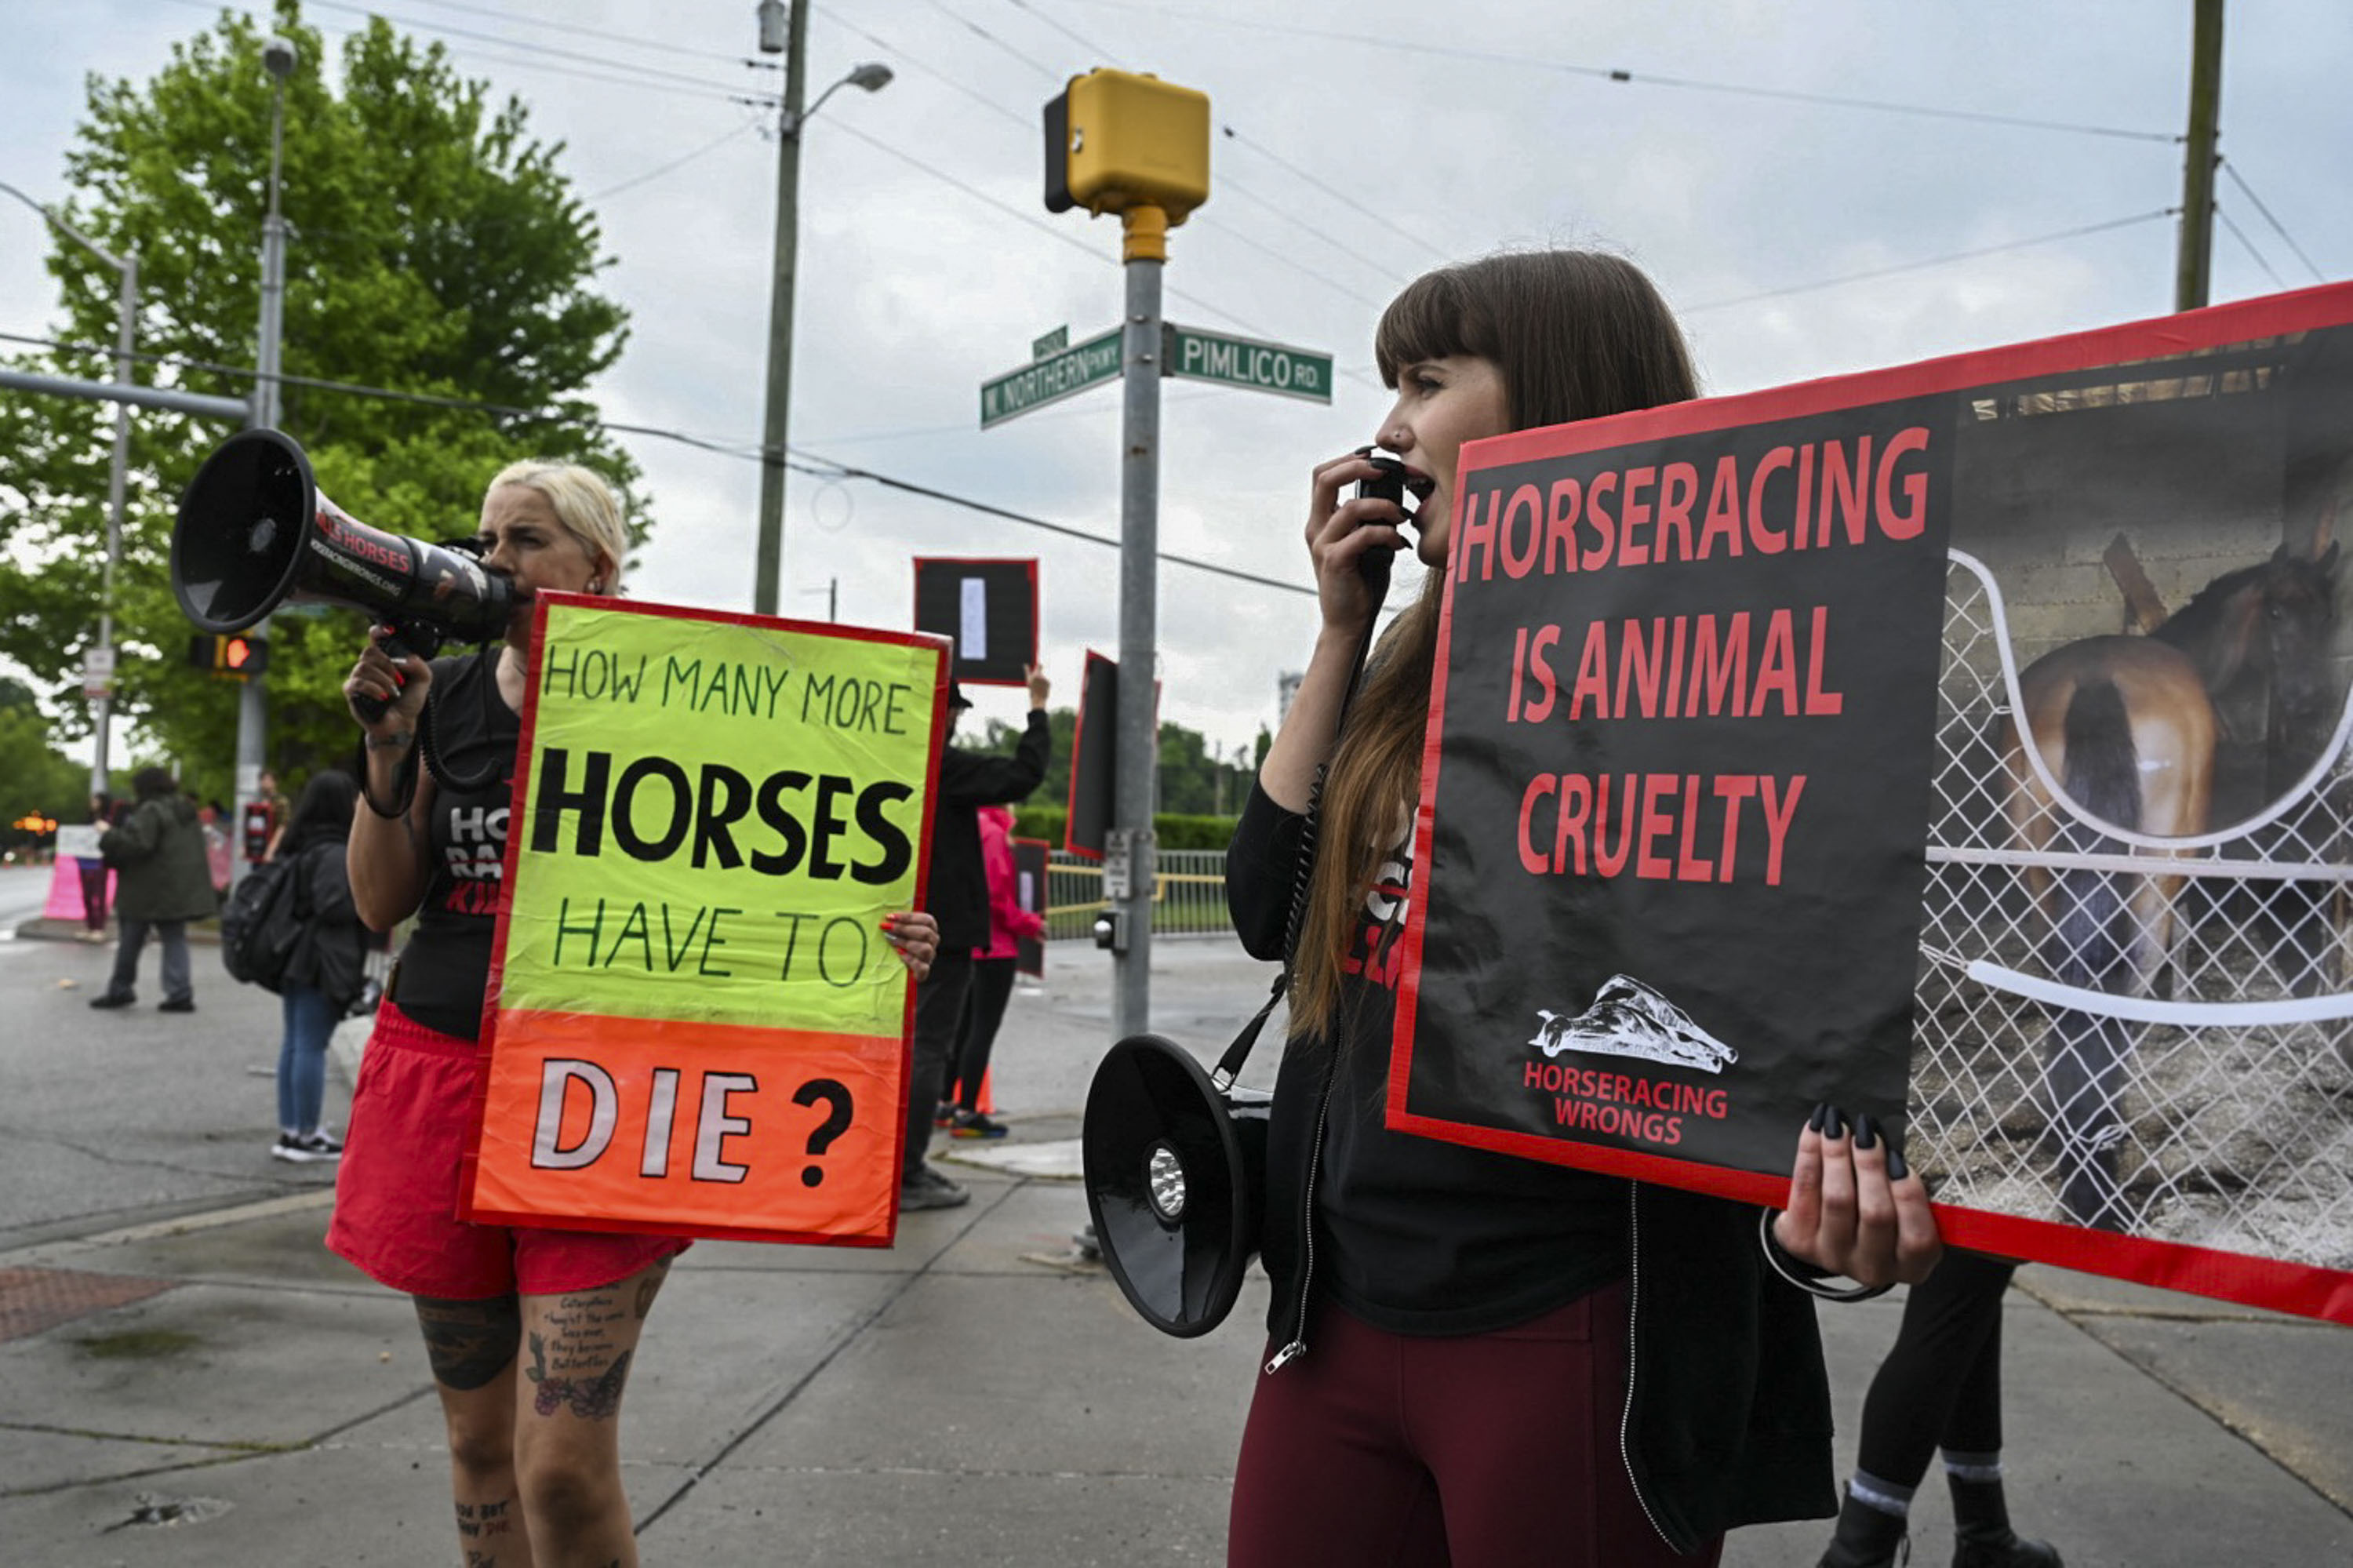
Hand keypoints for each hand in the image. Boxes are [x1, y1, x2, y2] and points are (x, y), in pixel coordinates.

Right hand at [344, 626, 431, 737]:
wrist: (401, 723)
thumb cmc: (408, 701)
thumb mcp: (423, 681)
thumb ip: (419, 666)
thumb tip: (405, 659)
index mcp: (383, 660)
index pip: (375, 639)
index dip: (379, 631)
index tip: (389, 631)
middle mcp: (368, 666)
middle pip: (369, 652)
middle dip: (387, 664)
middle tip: (400, 680)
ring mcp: (358, 678)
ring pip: (364, 667)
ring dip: (384, 680)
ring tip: (394, 692)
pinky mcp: (352, 692)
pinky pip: (358, 683)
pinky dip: (373, 688)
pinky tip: (384, 697)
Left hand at [881, 911, 938, 980]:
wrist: (896, 969)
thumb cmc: (897, 943)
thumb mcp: (899, 930)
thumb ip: (898, 921)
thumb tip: (888, 914)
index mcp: (930, 929)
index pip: (927, 920)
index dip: (908, 917)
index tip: (889, 916)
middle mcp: (932, 943)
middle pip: (925, 933)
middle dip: (903, 929)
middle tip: (886, 928)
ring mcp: (929, 957)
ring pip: (925, 949)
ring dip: (905, 943)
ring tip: (890, 940)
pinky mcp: (924, 972)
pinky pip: (922, 967)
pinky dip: (910, 960)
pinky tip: (899, 955)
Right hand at [1025, 663, 1050, 709]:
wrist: (1038, 699)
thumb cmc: (1032, 691)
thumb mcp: (1028, 681)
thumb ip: (1027, 671)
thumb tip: (1025, 664)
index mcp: (1036, 675)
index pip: (1039, 665)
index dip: (1038, 664)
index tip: (1038, 665)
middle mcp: (1042, 676)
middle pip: (1041, 672)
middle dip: (1038, 674)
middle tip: (1035, 680)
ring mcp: (1046, 679)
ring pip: (1043, 677)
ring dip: (1041, 680)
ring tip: (1038, 686)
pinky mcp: (1049, 683)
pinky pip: (1046, 681)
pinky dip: (1044, 683)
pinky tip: (1041, 688)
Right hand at [1306, 449, 1410, 633]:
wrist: (1348, 623)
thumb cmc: (1361, 583)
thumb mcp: (1365, 543)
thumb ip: (1371, 519)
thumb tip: (1397, 496)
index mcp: (1321, 521)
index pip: (1322, 475)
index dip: (1347, 459)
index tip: (1376, 457)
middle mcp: (1316, 529)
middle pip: (1324, 478)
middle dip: (1357, 465)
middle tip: (1385, 469)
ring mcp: (1323, 545)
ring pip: (1350, 506)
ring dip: (1383, 506)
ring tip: (1402, 516)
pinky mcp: (1335, 561)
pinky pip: (1363, 535)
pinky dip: (1386, 534)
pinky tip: (1399, 544)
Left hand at [1772, 1105, 1940, 1287]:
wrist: (1835, 1238)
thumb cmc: (1884, 1217)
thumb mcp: (1908, 1216)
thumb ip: (1909, 1193)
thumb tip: (1898, 1148)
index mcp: (1911, 1265)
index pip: (1917, 1237)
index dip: (1908, 1195)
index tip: (1898, 1157)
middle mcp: (1873, 1268)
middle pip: (1875, 1214)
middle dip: (1870, 1166)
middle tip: (1865, 1130)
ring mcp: (1834, 1257)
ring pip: (1837, 1200)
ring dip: (1837, 1156)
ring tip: (1836, 1125)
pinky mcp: (1801, 1242)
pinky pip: (1804, 1192)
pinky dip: (1809, 1156)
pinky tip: (1814, 1131)